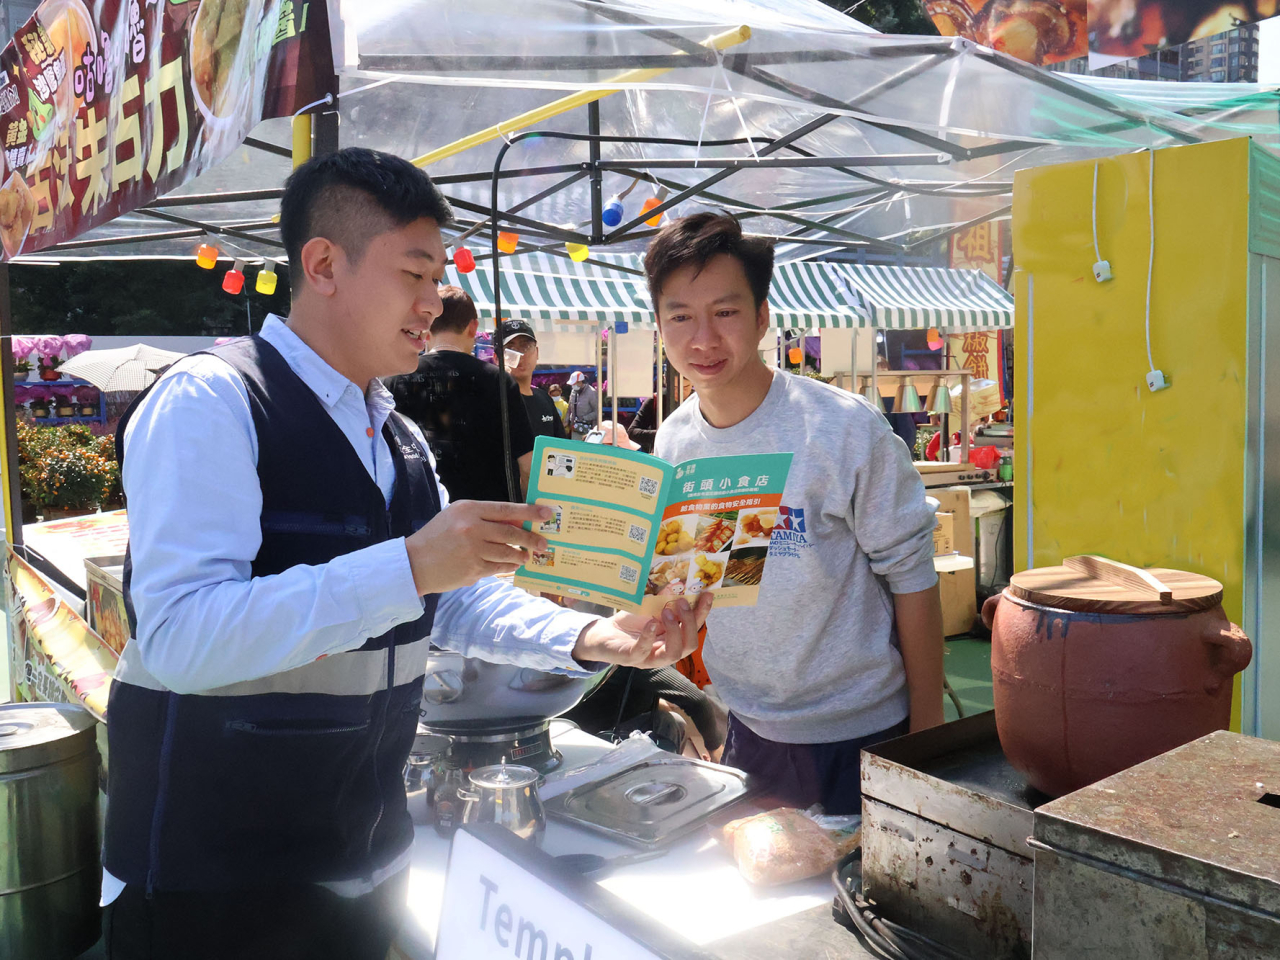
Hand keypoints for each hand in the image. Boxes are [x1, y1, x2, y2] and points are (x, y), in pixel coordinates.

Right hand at [405, 500, 551, 594]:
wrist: (414, 563)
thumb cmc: (437, 536)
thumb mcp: (457, 516)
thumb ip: (484, 517)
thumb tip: (516, 521)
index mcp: (469, 509)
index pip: (506, 509)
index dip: (529, 511)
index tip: (547, 513)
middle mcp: (472, 528)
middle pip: (512, 532)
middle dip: (531, 538)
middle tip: (542, 543)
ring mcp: (473, 550)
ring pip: (508, 553)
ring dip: (520, 555)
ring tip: (526, 556)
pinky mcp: (473, 570)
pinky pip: (499, 568)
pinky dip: (508, 567)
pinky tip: (512, 566)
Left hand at [572, 592, 712, 668]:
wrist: (604, 633)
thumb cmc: (631, 622)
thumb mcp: (650, 608)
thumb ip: (664, 600)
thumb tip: (677, 584)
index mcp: (674, 638)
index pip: (694, 629)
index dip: (703, 613)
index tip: (708, 594)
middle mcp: (665, 651)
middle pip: (689, 646)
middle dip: (690, 624)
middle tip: (682, 603)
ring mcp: (649, 658)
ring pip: (673, 654)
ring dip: (674, 632)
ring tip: (667, 612)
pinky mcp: (631, 658)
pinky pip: (643, 652)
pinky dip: (648, 637)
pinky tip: (650, 623)